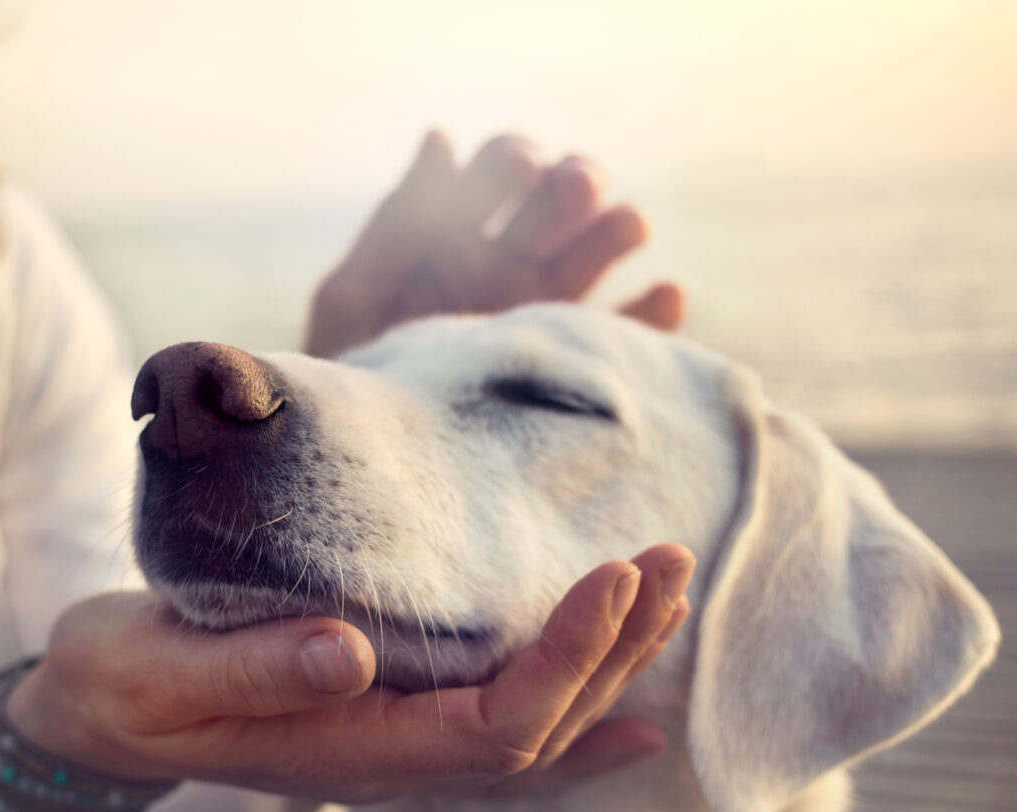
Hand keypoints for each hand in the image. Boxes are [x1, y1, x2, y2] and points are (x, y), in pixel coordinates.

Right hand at [4, 545, 692, 804]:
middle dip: (612, 649)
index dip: (564, 659)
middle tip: (668, 560)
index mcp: (346, 750)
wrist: (93, 716)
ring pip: (532, 729)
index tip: (613, 576)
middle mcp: (388, 760)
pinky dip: (574, 717)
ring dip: (607, 666)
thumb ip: (250, 670)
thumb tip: (349, 651)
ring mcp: (393, 746)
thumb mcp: (157, 673)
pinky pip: (501, 731)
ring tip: (665, 595)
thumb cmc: (119, 687)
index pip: (492, 725)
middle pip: (537, 730)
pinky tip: (630, 710)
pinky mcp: (386, 714)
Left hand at [305, 131, 684, 358]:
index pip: (499, 172)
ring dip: (618, 228)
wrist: (374, 469)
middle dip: (572, 184)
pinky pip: (629, 335)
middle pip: (560, 202)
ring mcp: (548, 314)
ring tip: (627, 225)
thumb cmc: (351, 380)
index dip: (512, 161)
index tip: (519, 168)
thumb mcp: (354, 300)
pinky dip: (655, 314)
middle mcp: (510, 265)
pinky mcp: (578, 367)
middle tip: (574, 188)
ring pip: (600, 253)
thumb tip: (441, 137)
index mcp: (456, 236)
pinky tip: (665, 296)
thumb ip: (396, 225)